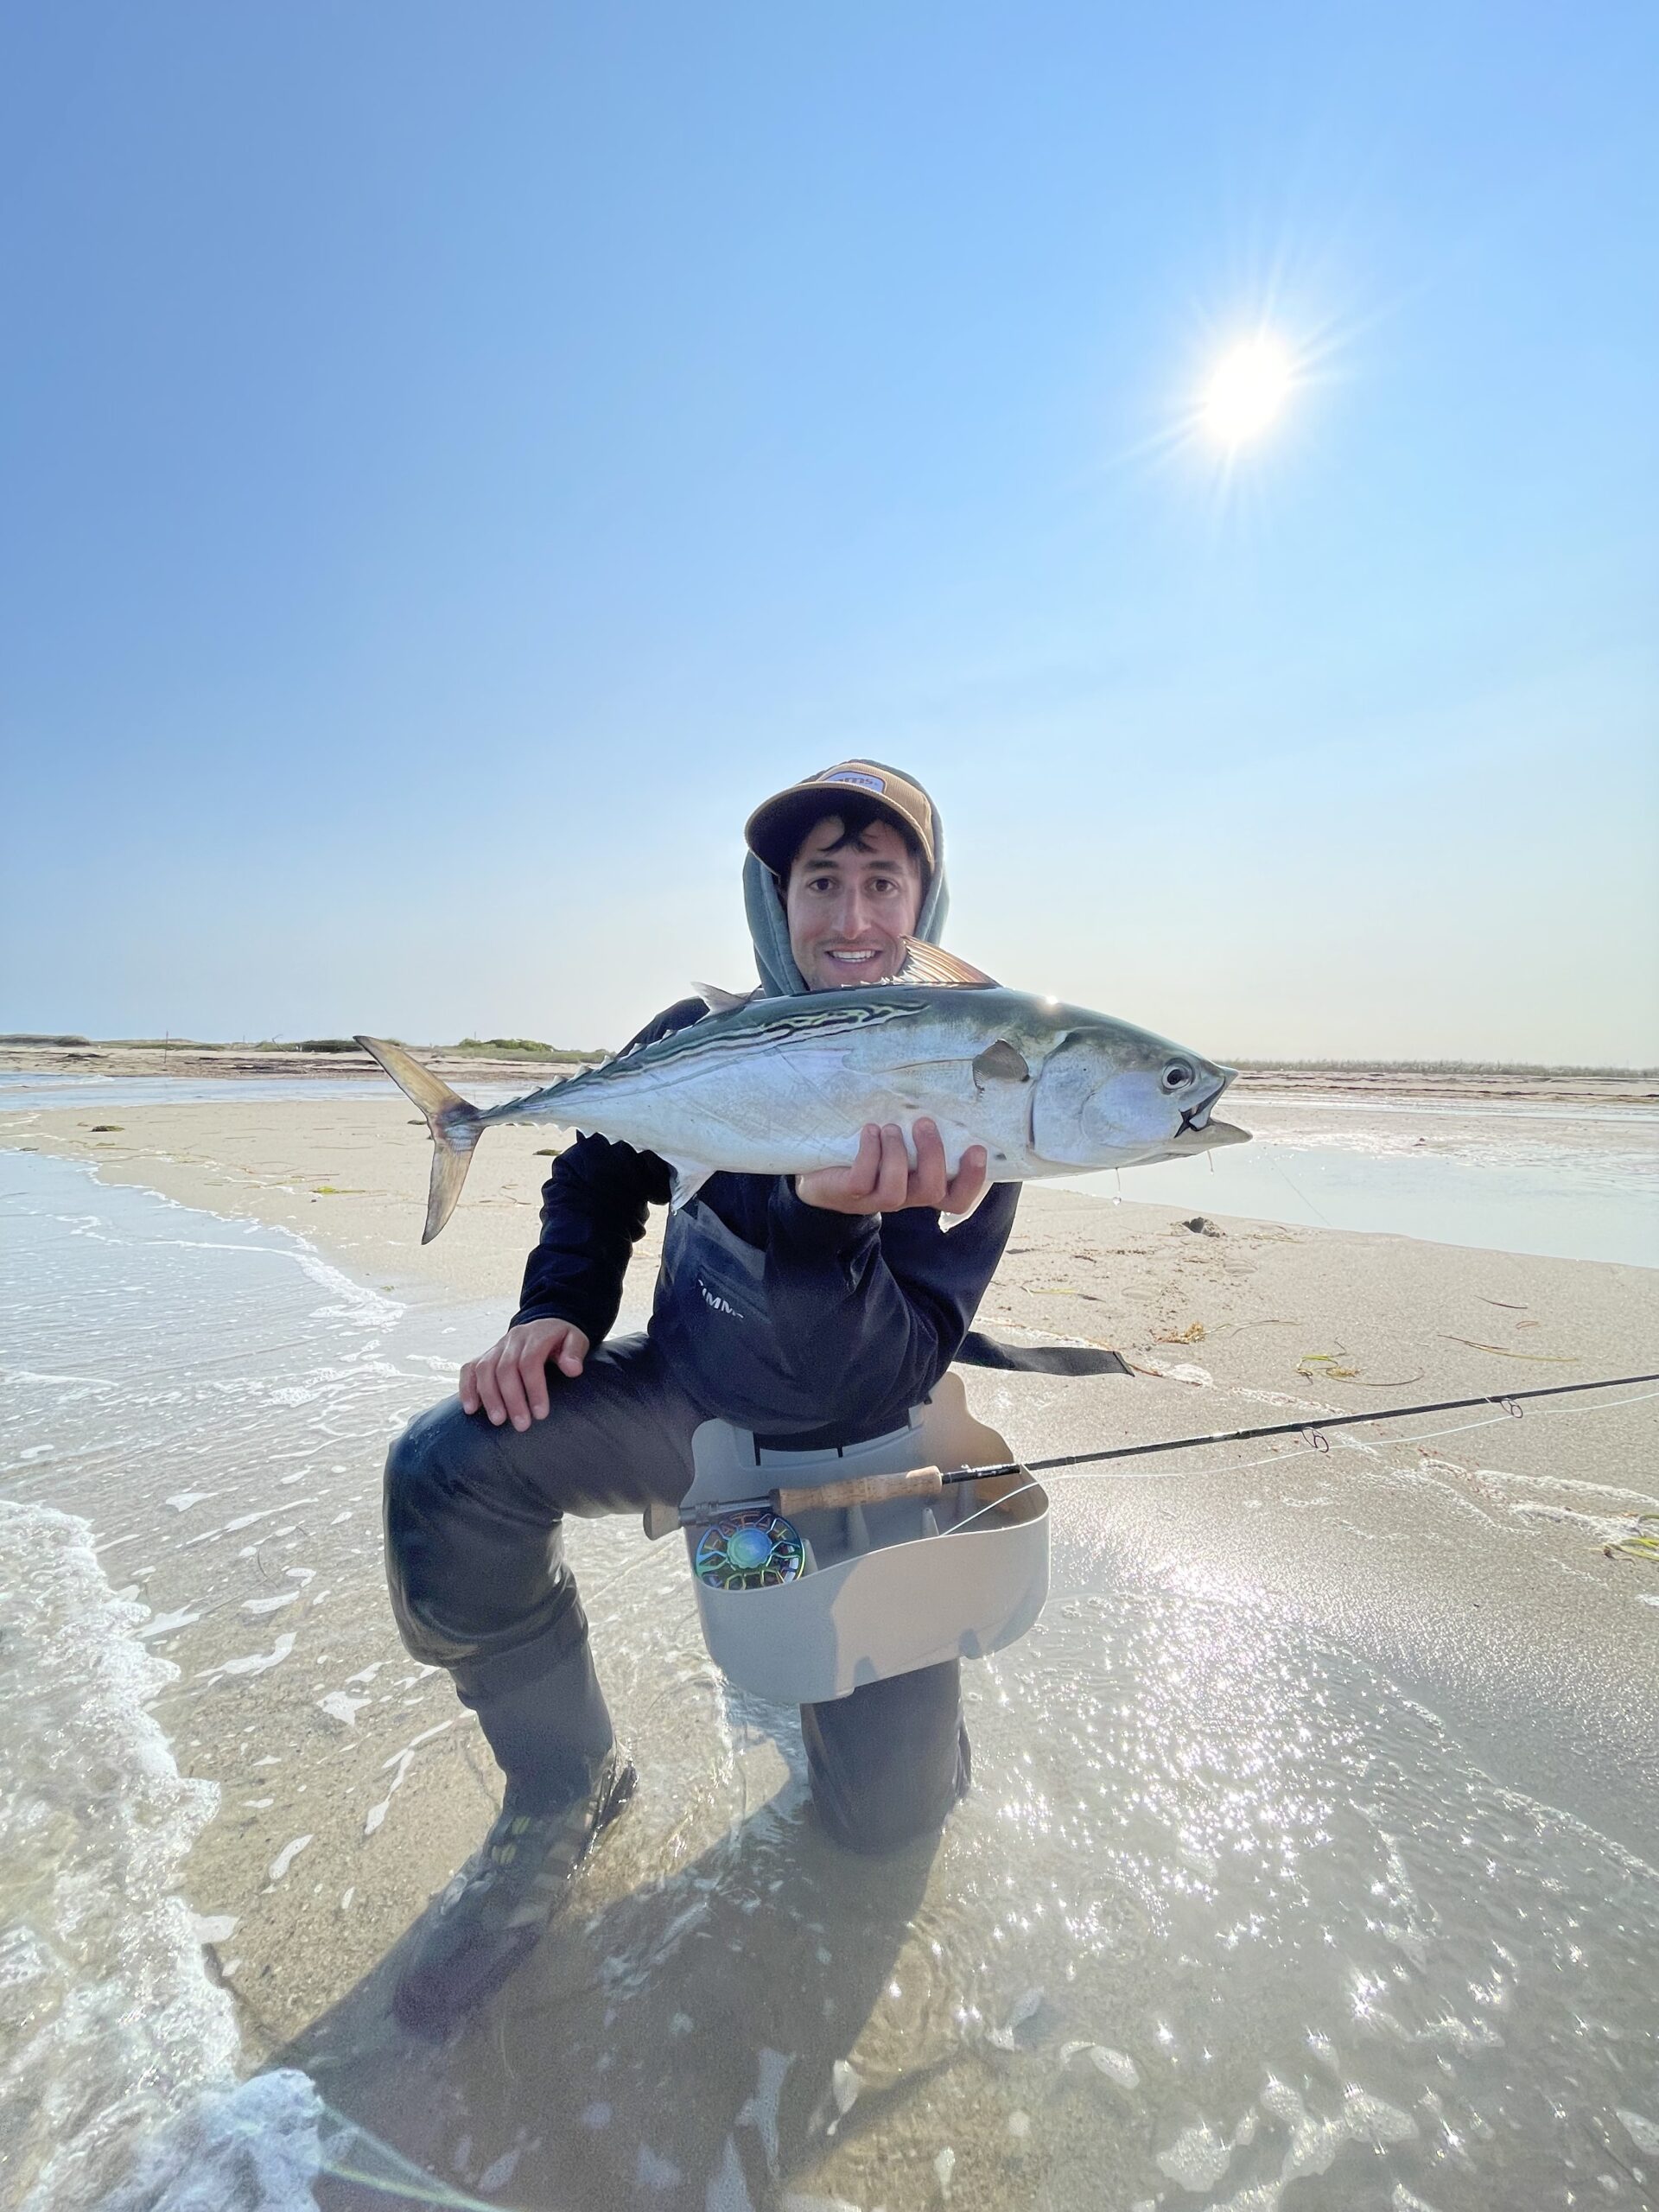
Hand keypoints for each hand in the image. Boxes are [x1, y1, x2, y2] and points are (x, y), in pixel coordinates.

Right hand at [460, 1318, 589, 1429]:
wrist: (545, 1325)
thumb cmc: (561, 1339)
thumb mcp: (576, 1339)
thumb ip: (575, 1351)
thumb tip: (573, 1369)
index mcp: (536, 1335)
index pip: (530, 1361)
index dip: (534, 1388)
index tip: (541, 1414)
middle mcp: (513, 1340)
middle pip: (505, 1368)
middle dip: (512, 1399)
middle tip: (522, 1425)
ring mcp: (496, 1347)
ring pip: (485, 1369)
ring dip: (489, 1397)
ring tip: (498, 1421)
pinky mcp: (485, 1356)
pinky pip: (469, 1369)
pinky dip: (467, 1388)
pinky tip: (470, 1409)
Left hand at [795, 1119, 988, 1217]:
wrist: (819, 1174)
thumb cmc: (868, 1152)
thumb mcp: (899, 1144)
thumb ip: (919, 1133)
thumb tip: (941, 1097)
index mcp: (922, 1186)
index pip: (957, 1199)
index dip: (972, 1180)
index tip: (977, 1148)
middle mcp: (905, 1196)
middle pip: (932, 1192)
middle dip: (932, 1156)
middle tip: (924, 1123)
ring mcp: (876, 1199)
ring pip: (897, 1190)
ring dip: (897, 1154)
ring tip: (890, 1128)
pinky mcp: (850, 1194)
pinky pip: (864, 1180)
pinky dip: (869, 1153)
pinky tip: (869, 1131)